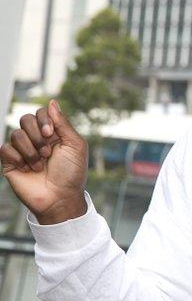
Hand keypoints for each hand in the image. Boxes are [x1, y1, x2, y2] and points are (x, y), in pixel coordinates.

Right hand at [1, 100, 88, 223]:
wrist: (60, 198)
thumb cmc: (71, 173)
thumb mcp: (75, 145)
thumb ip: (63, 123)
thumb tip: (52, 102)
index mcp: (54, 133)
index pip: (41, 113)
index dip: (44, 120)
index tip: (51, 134)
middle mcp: (37, 139)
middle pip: (26, 119)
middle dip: (37, 136)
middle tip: (47, 153)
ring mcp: (23, 150)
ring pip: (16, 134)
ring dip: (31, 151)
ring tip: (40, 165)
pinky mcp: (10, 162)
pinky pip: (5, 148)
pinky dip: (18, 158)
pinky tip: (28, 169)